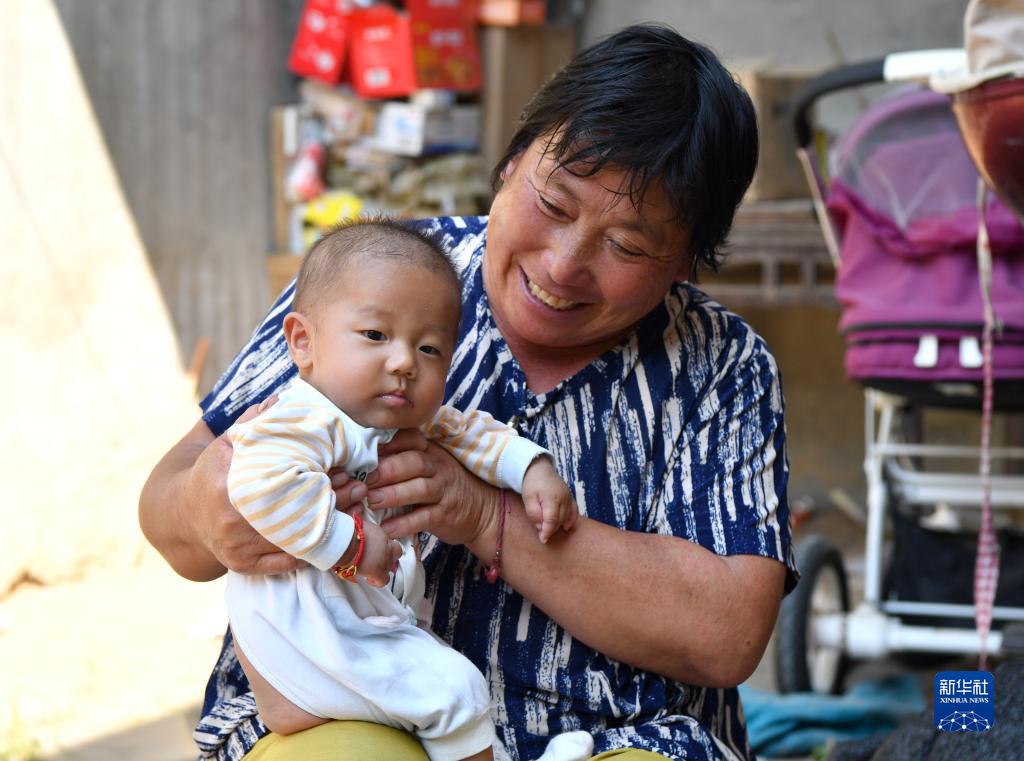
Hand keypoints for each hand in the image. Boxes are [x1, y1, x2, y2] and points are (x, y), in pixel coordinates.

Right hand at [185, 396, 368, 574]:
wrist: (183, 513)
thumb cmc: (213, 473)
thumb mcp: (227, 443)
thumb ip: (255, 422)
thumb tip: (282, 400)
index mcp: (228, 486)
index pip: (283, 483)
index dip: (318, 477)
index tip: (343, 469)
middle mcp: (232, 521)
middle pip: (294, 513)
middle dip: (332, 500)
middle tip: (358, 487)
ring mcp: (237, 547)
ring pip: (294, 539)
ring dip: (329, 525)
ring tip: (355, 507)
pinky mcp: (243, 566)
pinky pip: (285, 563)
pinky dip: (312, 550)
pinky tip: (333, 535)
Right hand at [340, 514, 402, 586]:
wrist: (342, 544)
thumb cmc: (343, 531)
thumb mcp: (352, 521)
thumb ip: (357, 516)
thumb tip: (358, 506)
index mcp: (379, 533)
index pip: (388, 539)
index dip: (383, 545)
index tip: (373, 548)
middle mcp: (385, 545)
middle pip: (396, 551)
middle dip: (389, 555)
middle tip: (378, 559)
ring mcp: (384, 559)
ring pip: (391, 566)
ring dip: (383, 568)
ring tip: (372, 570)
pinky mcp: (378, 571)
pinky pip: (383, 580)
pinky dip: (378, 581)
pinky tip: (370, 580)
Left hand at [364, 429, 499, 552]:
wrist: (482, 511)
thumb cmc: (444, 487)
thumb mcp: (430, 467)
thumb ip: (403, 460)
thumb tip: (361, 462)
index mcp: (430, 451)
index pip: (411, 438)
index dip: (389, 442)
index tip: (365, 451)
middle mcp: (438, 467)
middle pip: (413, 462)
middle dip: (386, 470)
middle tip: (362, 480)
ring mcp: (444, 491)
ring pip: (419, 488)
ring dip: (393, 494)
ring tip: (371, 502)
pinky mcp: (446, 515)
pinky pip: (424, 518)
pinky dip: (404, 524)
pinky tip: (387, 529)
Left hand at [522, 457, 578, 542]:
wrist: (539, 469)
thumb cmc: (531, 484)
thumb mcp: (527, 498)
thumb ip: (534, 513)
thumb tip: (541, 527)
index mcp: (552, 498)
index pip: (552, 520)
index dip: (547, 532)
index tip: (543, 540)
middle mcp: (564, 498)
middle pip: (559, 520)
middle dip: (551, 529)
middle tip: (542, 534)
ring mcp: (569, 497)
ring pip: (566, 517)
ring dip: (558, 525)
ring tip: (549, 528)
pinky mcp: (571, 497)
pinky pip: (574, 511)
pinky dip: (571, 520)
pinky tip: (566, 528)